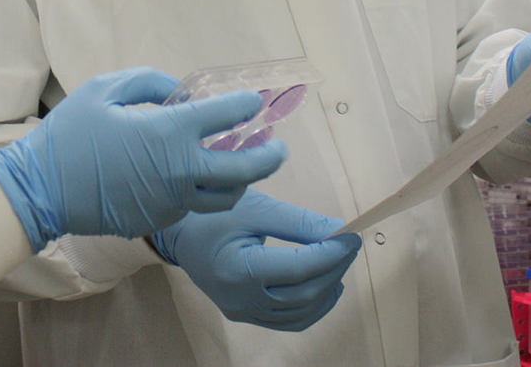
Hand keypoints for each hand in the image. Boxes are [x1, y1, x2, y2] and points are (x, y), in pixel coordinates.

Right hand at [0, 68, 287, 250]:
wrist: (41, 190)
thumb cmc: (70, 134)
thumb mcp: (105, 89)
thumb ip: (149, 83)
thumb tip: (180, 92)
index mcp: (169, 133)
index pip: (225, 116)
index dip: (244, 105)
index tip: (253, 100)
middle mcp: (180, 171)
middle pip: (245, 169)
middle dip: (269, 157)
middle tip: (278, 147)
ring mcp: (172, 201)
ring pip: (225, 197)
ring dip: (242, 181)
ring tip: (245, 167)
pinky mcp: (160, 220)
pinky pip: (193, 206)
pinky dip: (204, 192)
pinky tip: (196, 178)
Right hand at [151, 189, 360, 331]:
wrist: (179, 237)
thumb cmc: (213, 216)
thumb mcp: (254, 209)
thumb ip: (297, 222)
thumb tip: (338, 230)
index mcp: (239, 270)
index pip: (298, 268)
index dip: (331, 253)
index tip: (351, 235)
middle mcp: (241, 299)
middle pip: (303, 294)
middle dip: (334, 269)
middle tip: (350, 245)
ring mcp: (243, 312)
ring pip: (300, 313)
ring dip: (328, 289)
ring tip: (340, 262)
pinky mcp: (246, 316)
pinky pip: (289, 321)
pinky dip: (313, 306)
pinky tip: (325, 286)